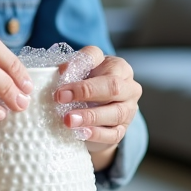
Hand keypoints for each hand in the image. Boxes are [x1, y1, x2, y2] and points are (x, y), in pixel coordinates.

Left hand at [53, 46, 140, 170]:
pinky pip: (114, 133)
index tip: (60, 74)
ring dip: (90, 116)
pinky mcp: (124, 128)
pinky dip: (97, 134)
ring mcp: (129, 108)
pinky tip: (81, 133)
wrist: (96, 114)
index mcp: (115, 65)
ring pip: (116, 112)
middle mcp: (127, 85)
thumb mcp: (78, 74)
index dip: (78, 64)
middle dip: (86, 91)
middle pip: (113, 86)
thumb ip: (70, 69)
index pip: (96, 56)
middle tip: (61, 98)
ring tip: (69, 120)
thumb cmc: (86, 88)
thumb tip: (62, 70)